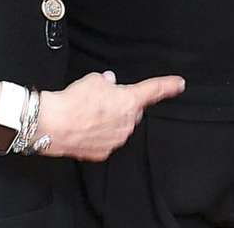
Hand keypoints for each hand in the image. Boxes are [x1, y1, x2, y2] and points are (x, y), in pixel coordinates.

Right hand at [35, 70, 184, 160]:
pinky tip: (85, 128)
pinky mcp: (103, 152)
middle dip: (122, 105)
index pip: (153, 90)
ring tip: (88, 114)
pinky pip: (106, 139)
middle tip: (103, 100)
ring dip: (110, 120)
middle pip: (132, 111)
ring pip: (119, 126)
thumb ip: (106, 82)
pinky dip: (99, 134)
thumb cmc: (74, 100)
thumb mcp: (93, 80)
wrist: (54, 125)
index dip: (168, 86)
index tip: (179, 84)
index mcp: (129, 101)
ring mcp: (116, 140)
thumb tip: (109, 83)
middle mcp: (127, 123)